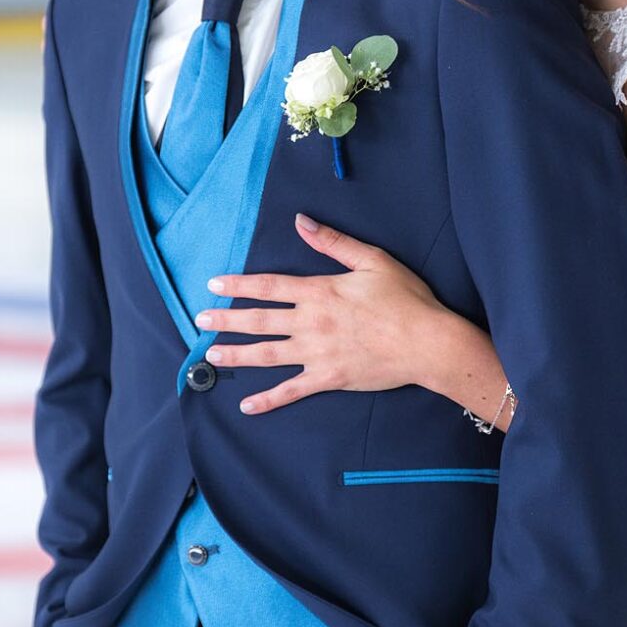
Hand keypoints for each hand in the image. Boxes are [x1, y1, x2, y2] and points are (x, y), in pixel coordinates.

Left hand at [196, 215, 456, 413]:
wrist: (427, 342)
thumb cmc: (405, 298)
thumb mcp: (372, 260)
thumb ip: (333, 243)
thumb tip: (302, 221)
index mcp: (320, 292)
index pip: (269, 286)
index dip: (239, 285)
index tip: (214, 284)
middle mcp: (311, 322)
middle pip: (259, 320)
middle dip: (226, 319)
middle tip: (199, 320)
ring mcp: (317, 353)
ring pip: (267, 355)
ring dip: (236, 355)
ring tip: (211, 355)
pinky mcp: (329, 378)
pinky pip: (292, 390)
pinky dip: (268, 399)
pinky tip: (247, 404)